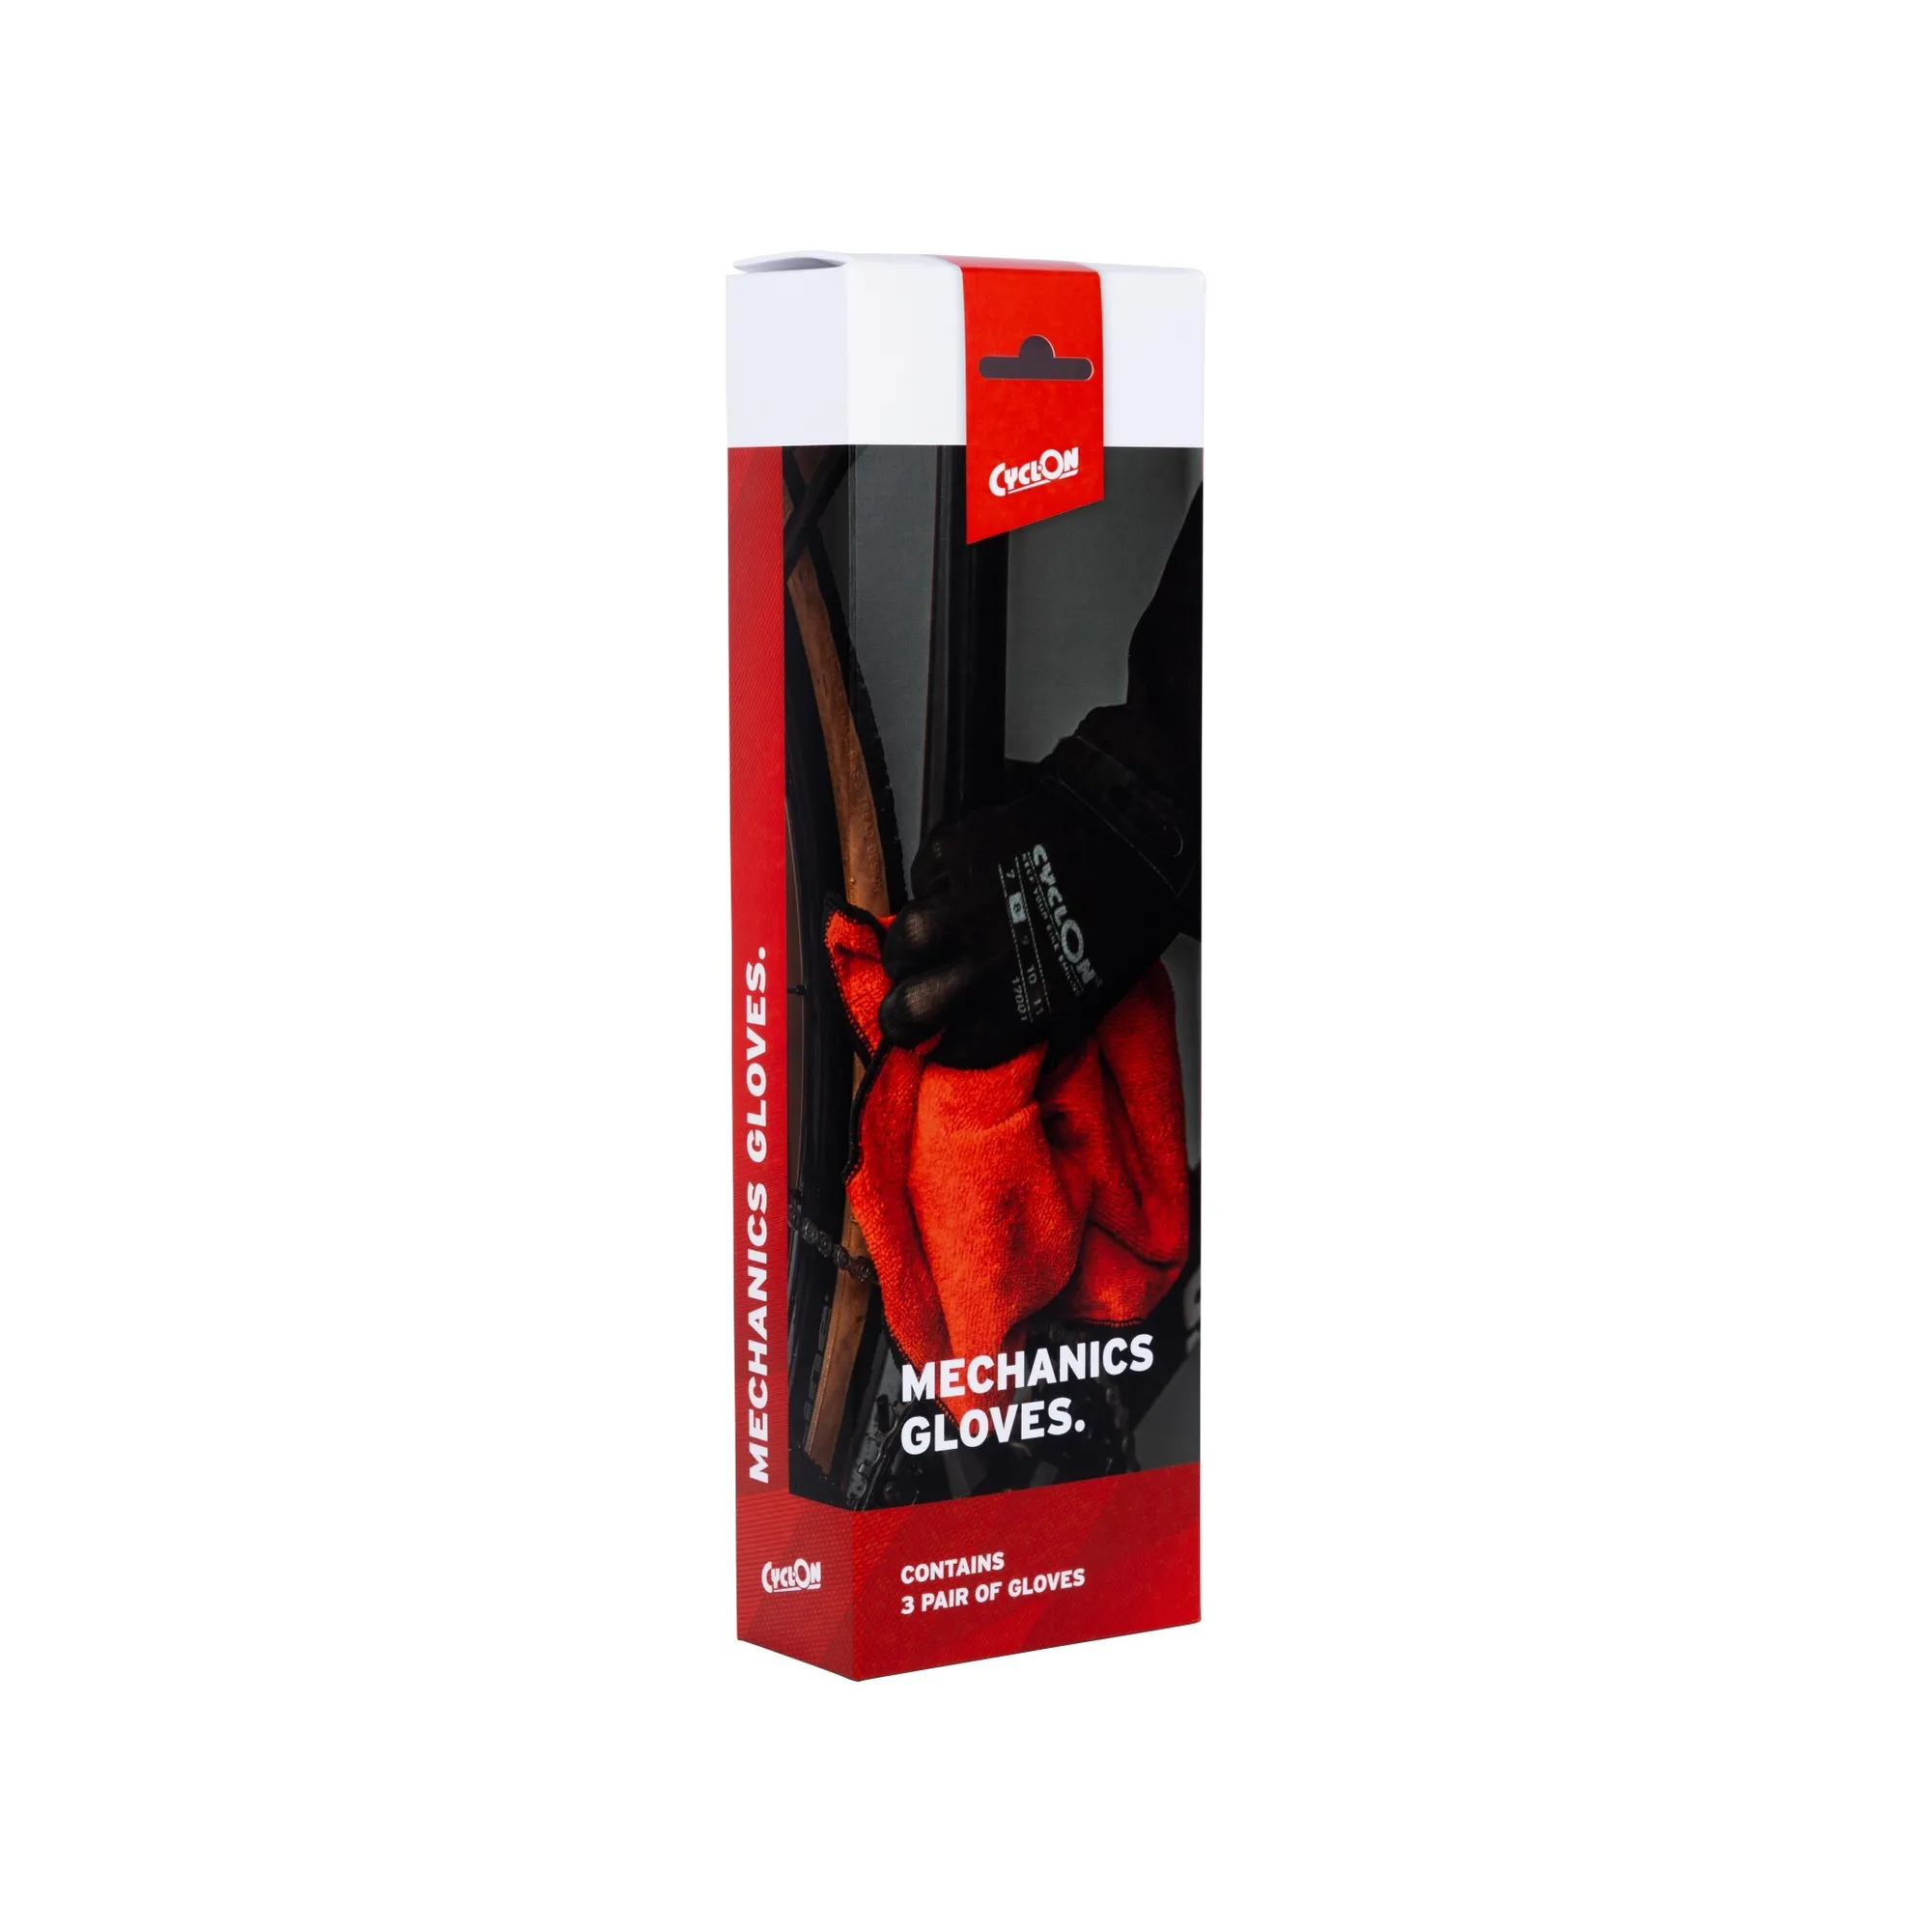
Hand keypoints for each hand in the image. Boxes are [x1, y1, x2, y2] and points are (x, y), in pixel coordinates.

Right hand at [878, 749, 1189, 1067]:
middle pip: (910, 1008)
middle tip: (902, 1015)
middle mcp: (986, 961)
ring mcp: (964, 903)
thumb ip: (1042, 1029)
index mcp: (1024, 1005)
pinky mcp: (955, 851)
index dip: (945, 1049)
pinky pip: (922, 878)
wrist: (1132, 839)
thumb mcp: (1090, 999)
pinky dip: (932, 888)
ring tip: (917, 954)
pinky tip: (952, 893)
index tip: (942, 1042)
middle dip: (899, 1018)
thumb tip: (1008, 1049)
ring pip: (905, 940)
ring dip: (908, 951)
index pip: (956, 1050)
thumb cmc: (1121, 919)